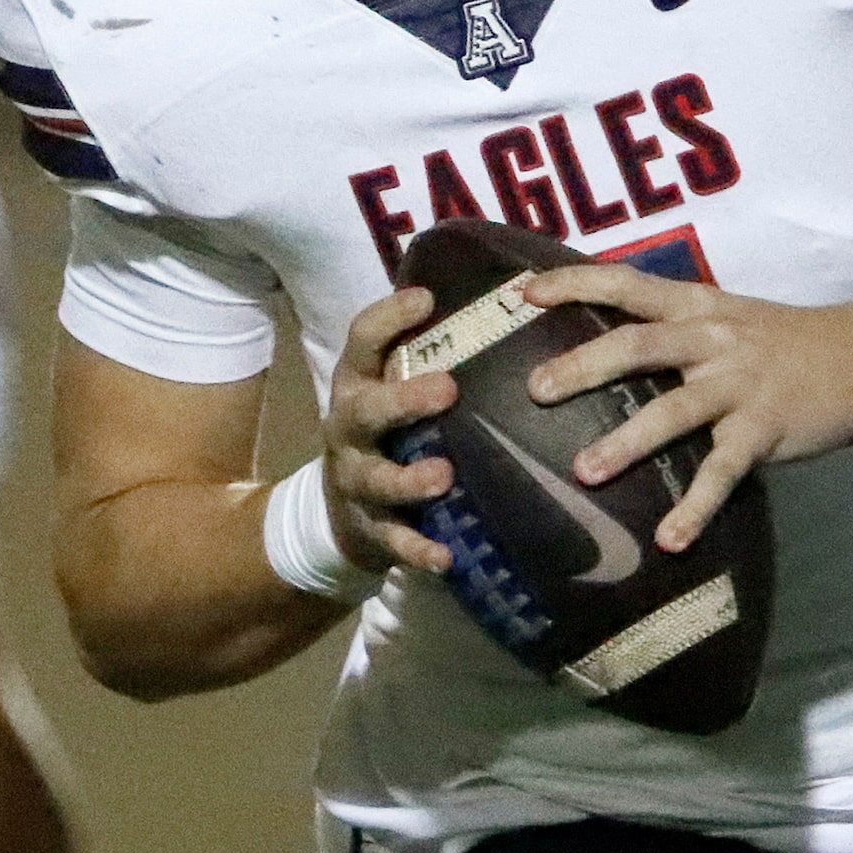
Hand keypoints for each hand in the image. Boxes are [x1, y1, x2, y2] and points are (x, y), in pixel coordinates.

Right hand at [321, 285, 459, 573]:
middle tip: (447, 389)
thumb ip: (432, 349)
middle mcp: (349, 426)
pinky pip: (394, 541)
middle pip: (367, 410)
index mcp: (357, 381)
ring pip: (378, 479)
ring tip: (444, 476)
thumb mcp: (391, 382)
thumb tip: (511, 294)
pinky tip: (446, 558)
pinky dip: (418, 549)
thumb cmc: (388, 425)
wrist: (340, 506)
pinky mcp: (371, 527)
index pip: (363, 340)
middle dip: (403, 400)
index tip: (427, 298)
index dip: (389, 317)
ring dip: (409, 479)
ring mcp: (357, 479)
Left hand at [522, 267, 852, 553]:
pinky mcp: (764, 430)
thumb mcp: (727, 315)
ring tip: (584, 472)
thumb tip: (604, 346)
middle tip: (535, 390)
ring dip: (626, 441)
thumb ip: (674, 326)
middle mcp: (711, 339)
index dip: (573, 283)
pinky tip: (669, 539)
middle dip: (582, 365)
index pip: (625, 283)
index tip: (524, 293)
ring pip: (673, 411)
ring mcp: (738, 385)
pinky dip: (695, 508)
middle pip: (637, 345)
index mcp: (697, 305)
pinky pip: (722, 473)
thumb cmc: (783, 340)